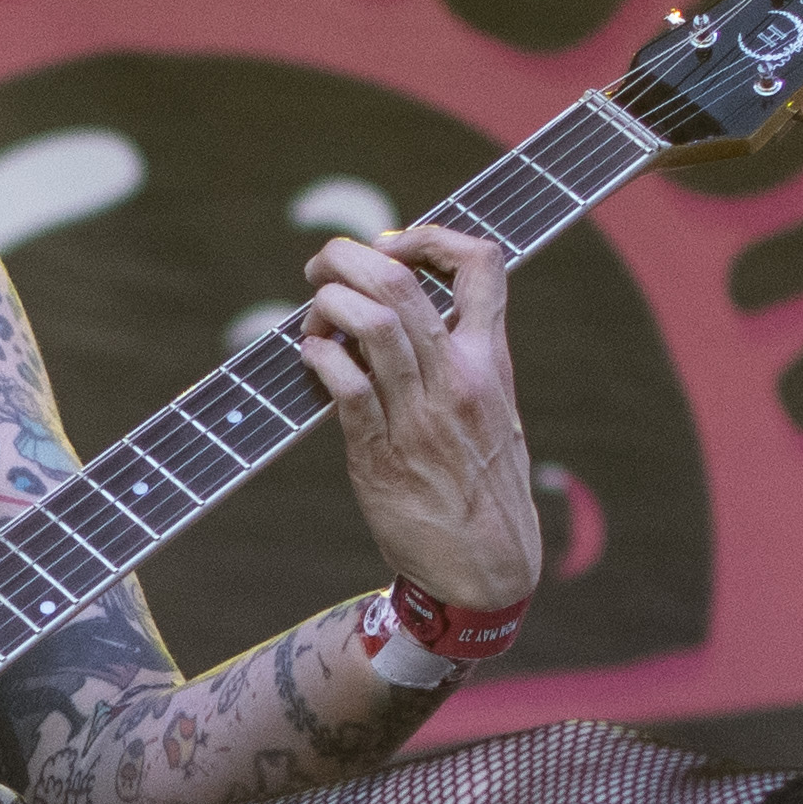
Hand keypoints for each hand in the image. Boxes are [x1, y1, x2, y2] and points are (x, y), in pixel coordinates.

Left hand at [292, 224, 542, 609]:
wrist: (486, 568)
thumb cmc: (481, 486)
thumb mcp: (491, 410)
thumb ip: (459, 360)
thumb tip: (403, 314)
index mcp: (490, 361)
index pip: (482, 264)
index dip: (432, 235)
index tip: (394, 247)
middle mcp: (458, 380)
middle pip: (402, 284)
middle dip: (348, 258)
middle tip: (322, 268)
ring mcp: (420, 417)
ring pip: (373, 324)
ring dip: (328, 304)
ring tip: (314, 316)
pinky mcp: (380, 454)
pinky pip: (345, 386)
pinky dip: (319, 358)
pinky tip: (311, 359)